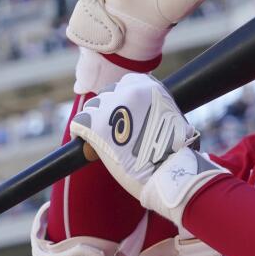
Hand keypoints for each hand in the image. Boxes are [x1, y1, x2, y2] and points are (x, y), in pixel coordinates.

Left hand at [68, 73, 196, 200]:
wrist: (169, 171)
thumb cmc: (174, 150)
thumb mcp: (172, 117)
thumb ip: (156, 107)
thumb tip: (144, 113)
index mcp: (148, 87)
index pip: (126, 84)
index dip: (123, 100)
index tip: (125, 114)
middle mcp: (129, 91)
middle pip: (108, 95)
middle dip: (109, 111)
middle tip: (115, 130)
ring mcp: (112, 108)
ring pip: (92, 108)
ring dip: (95, 121)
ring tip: (101, 138)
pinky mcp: (97, 126)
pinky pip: (80, 123)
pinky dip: (81, 132)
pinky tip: (86, 142)